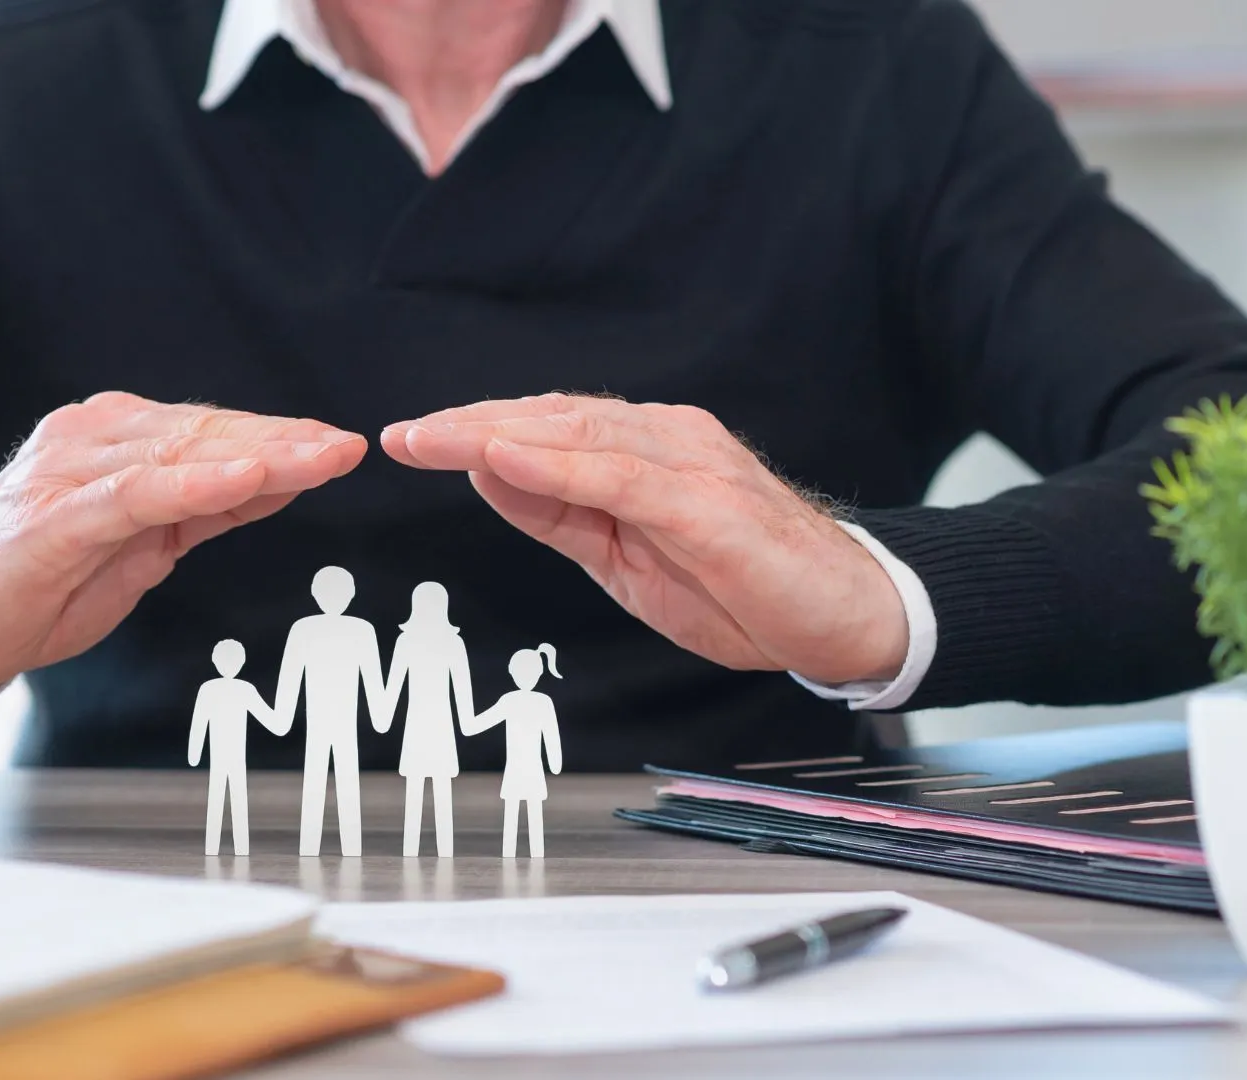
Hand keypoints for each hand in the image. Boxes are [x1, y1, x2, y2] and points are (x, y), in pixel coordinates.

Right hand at [0, 392, 365, 695]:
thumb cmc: (36, 586)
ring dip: (260, 454)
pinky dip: (196, 485)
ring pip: (181, 455)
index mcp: (113, 443)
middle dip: (285, 441)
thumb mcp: (140, 548)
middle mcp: (90, 440)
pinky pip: (136, 495)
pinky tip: (245, 477)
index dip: (281, 437)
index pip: (211, 432)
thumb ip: (202, 511)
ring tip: (321, 456)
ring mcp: (67, 474)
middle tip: (348, 447)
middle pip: (206, 434)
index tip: (340, 444)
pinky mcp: (49, 519)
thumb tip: (279, 479)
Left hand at [381, 394, 906, 684]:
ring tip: (431, 438)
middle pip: (550, 419)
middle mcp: (666, 439)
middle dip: (468, 425)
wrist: (846, 615)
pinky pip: (620, 475)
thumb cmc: (742, 586)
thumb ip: (558, 513)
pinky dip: (557, 464)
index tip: (410, 438)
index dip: (474, 429)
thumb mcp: (622, 557)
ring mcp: (689, 464)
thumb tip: (486, 473)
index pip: (545, 428)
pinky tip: (505, 458)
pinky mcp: (708, 503)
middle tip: (400, 435)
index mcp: (644, 452)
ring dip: (496, 433)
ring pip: (576, 435)